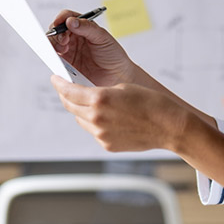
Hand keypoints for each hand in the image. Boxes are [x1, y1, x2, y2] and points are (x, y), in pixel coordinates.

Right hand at [48, 9, 136, 85]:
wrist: (117, 76)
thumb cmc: (113, 55)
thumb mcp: (102, 37)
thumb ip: (87, 28)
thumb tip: (70, 21)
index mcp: (83, 27)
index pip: (68, 17)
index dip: (61, 18)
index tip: (59, 22)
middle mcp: (74, 37)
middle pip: (57, 30)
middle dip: (56, 33)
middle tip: (64, 40)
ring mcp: (69, 50)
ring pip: (54, 43)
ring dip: (54, 44)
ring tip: (64, 49)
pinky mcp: (66, 64)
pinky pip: (55, 58)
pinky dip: (54, 57)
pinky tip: (60, 58)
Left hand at [51, 76, 190, 152]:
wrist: (168, 126)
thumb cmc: (149, 102)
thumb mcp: (122, 87)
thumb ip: (99, 91)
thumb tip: (85, 96)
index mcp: (99, 99)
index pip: (69, 91)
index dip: (59, 84)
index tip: (54, 78)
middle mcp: (96, 118)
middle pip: (71, 106)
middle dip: (67, 96)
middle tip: (67, 89)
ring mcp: (101, 134)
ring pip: (81, 120)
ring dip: (82, 111)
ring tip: (95, 103)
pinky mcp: (107, 145)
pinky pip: (94, 131)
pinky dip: (96, 124)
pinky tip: (110, 118)